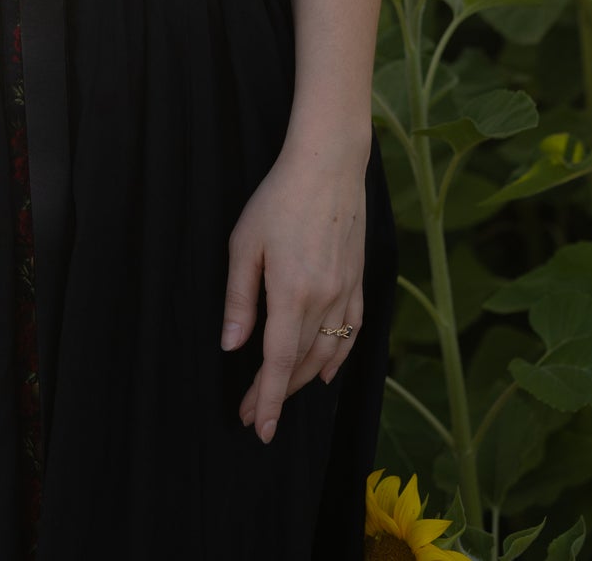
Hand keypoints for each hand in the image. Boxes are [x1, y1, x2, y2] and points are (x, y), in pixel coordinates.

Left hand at [220, 146, 366, 442]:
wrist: (329, 165)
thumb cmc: (279, 198)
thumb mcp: (245, 244)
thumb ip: (239, 299)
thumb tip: (232, 346)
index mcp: (293, 294)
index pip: (279, 362)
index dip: (268, 398)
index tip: (257, 426)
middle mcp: (325, 301)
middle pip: (302, 364)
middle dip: (278, 393)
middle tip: (254, 413)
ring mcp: (347, 292)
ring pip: (328, 354)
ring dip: (305, 381)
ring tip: (282, 395)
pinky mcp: (359, 281)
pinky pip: (352, 333)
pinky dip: (339, 359)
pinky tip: (326, 372)